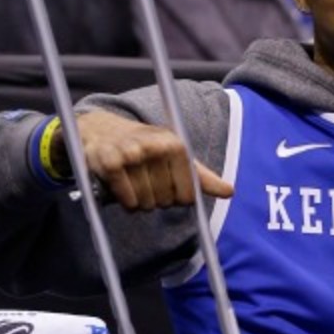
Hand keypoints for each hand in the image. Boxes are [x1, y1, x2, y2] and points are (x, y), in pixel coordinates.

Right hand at [56, 110, 233, 209]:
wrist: (103, 130)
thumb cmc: (146, 147)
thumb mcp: (175, 155)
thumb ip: (202, 176)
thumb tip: (230, 192)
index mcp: (177, 145)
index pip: (187, 196)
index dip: (177, 198)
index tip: (168, 186)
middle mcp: (156, 147)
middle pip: (165, 201)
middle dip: (156, 199)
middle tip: (146, 181)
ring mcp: (132, 154)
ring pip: (145, 203)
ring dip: (139, 201)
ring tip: (134, 182)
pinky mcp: (110, 163)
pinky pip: (127, 201)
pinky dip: (126, 202)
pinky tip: (122, 187)